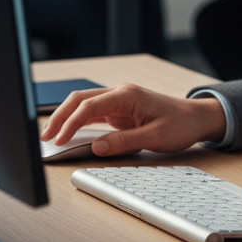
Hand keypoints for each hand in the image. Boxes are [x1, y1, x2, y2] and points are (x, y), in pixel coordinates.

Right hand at [40, 83, 226, 155]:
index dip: (70, 123)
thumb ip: (124, 142)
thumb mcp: (154, 137)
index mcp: (128, 95)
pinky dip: (77, 122)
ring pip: (84, 105)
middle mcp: (120, 94)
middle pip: (80, 100)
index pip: (90, 105)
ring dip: (66, 118)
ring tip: (50, 137)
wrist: (197, 118)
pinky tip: (68, 135)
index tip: (58, 140)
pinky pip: (93, 114)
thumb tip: (96, 147)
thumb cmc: (180, 124)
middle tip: (44, 137)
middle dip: (59, 116)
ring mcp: (119, 101)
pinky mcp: (119, 111)